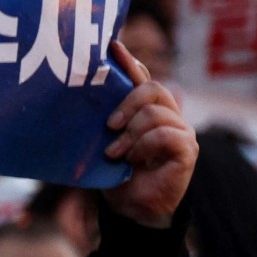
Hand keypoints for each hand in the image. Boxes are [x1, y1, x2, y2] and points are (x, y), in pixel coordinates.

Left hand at [102, 41, 196, 229]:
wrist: (131, 209)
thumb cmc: (114, 175)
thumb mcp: (100, 144)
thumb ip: (98, 122)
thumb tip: (69, 101)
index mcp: (145, 110)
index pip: (141, 78)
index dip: (129, 61)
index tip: (111, 47)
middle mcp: (166, 115)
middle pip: (153, 88)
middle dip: (128, 103)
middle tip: (109, 126)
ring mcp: (180, 131)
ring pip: (157, 113)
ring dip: (132, 133)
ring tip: (116, 153)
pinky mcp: (187, 150)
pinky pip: (167, 134)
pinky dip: (146, 146)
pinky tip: (134, 160)